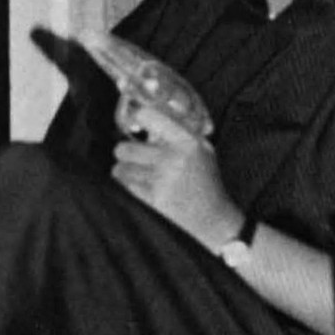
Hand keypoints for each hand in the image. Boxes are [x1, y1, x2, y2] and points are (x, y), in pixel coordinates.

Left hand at [112, 104, 242, 252]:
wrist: (213, 219)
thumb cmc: (206, 181)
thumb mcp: (202, 150)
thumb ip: (178, 132)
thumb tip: (147, 116)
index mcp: (188, 142)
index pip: (149, 116)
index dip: (138, 118)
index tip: (135, 121)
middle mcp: (174, 158)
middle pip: (125, 148)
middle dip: (124, 153)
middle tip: (129, 155)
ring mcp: (163, 180)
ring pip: (121, 169)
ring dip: (124, 171)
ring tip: (135, 173)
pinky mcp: (155, 199)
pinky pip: (126, 186)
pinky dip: (129, 186)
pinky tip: (139, 186)